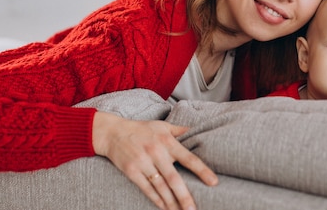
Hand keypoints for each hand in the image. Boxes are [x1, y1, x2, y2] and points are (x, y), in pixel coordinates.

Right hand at [93, 111, 217, 209]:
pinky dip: (156, 199)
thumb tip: (198, 131)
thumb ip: (180, 130)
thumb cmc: (141, 129)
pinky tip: (164, 207)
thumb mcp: (162, 126)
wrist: (113, 132)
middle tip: (194, 209)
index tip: (213, 182)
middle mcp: (156, 152)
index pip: (188, 157)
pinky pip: (146, 188)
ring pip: (160, 187)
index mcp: (167, 141)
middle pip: (173, 178)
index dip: (201, 170)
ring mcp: (143, 162)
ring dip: (171, 202)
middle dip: (184, 196)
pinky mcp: (131, 171)